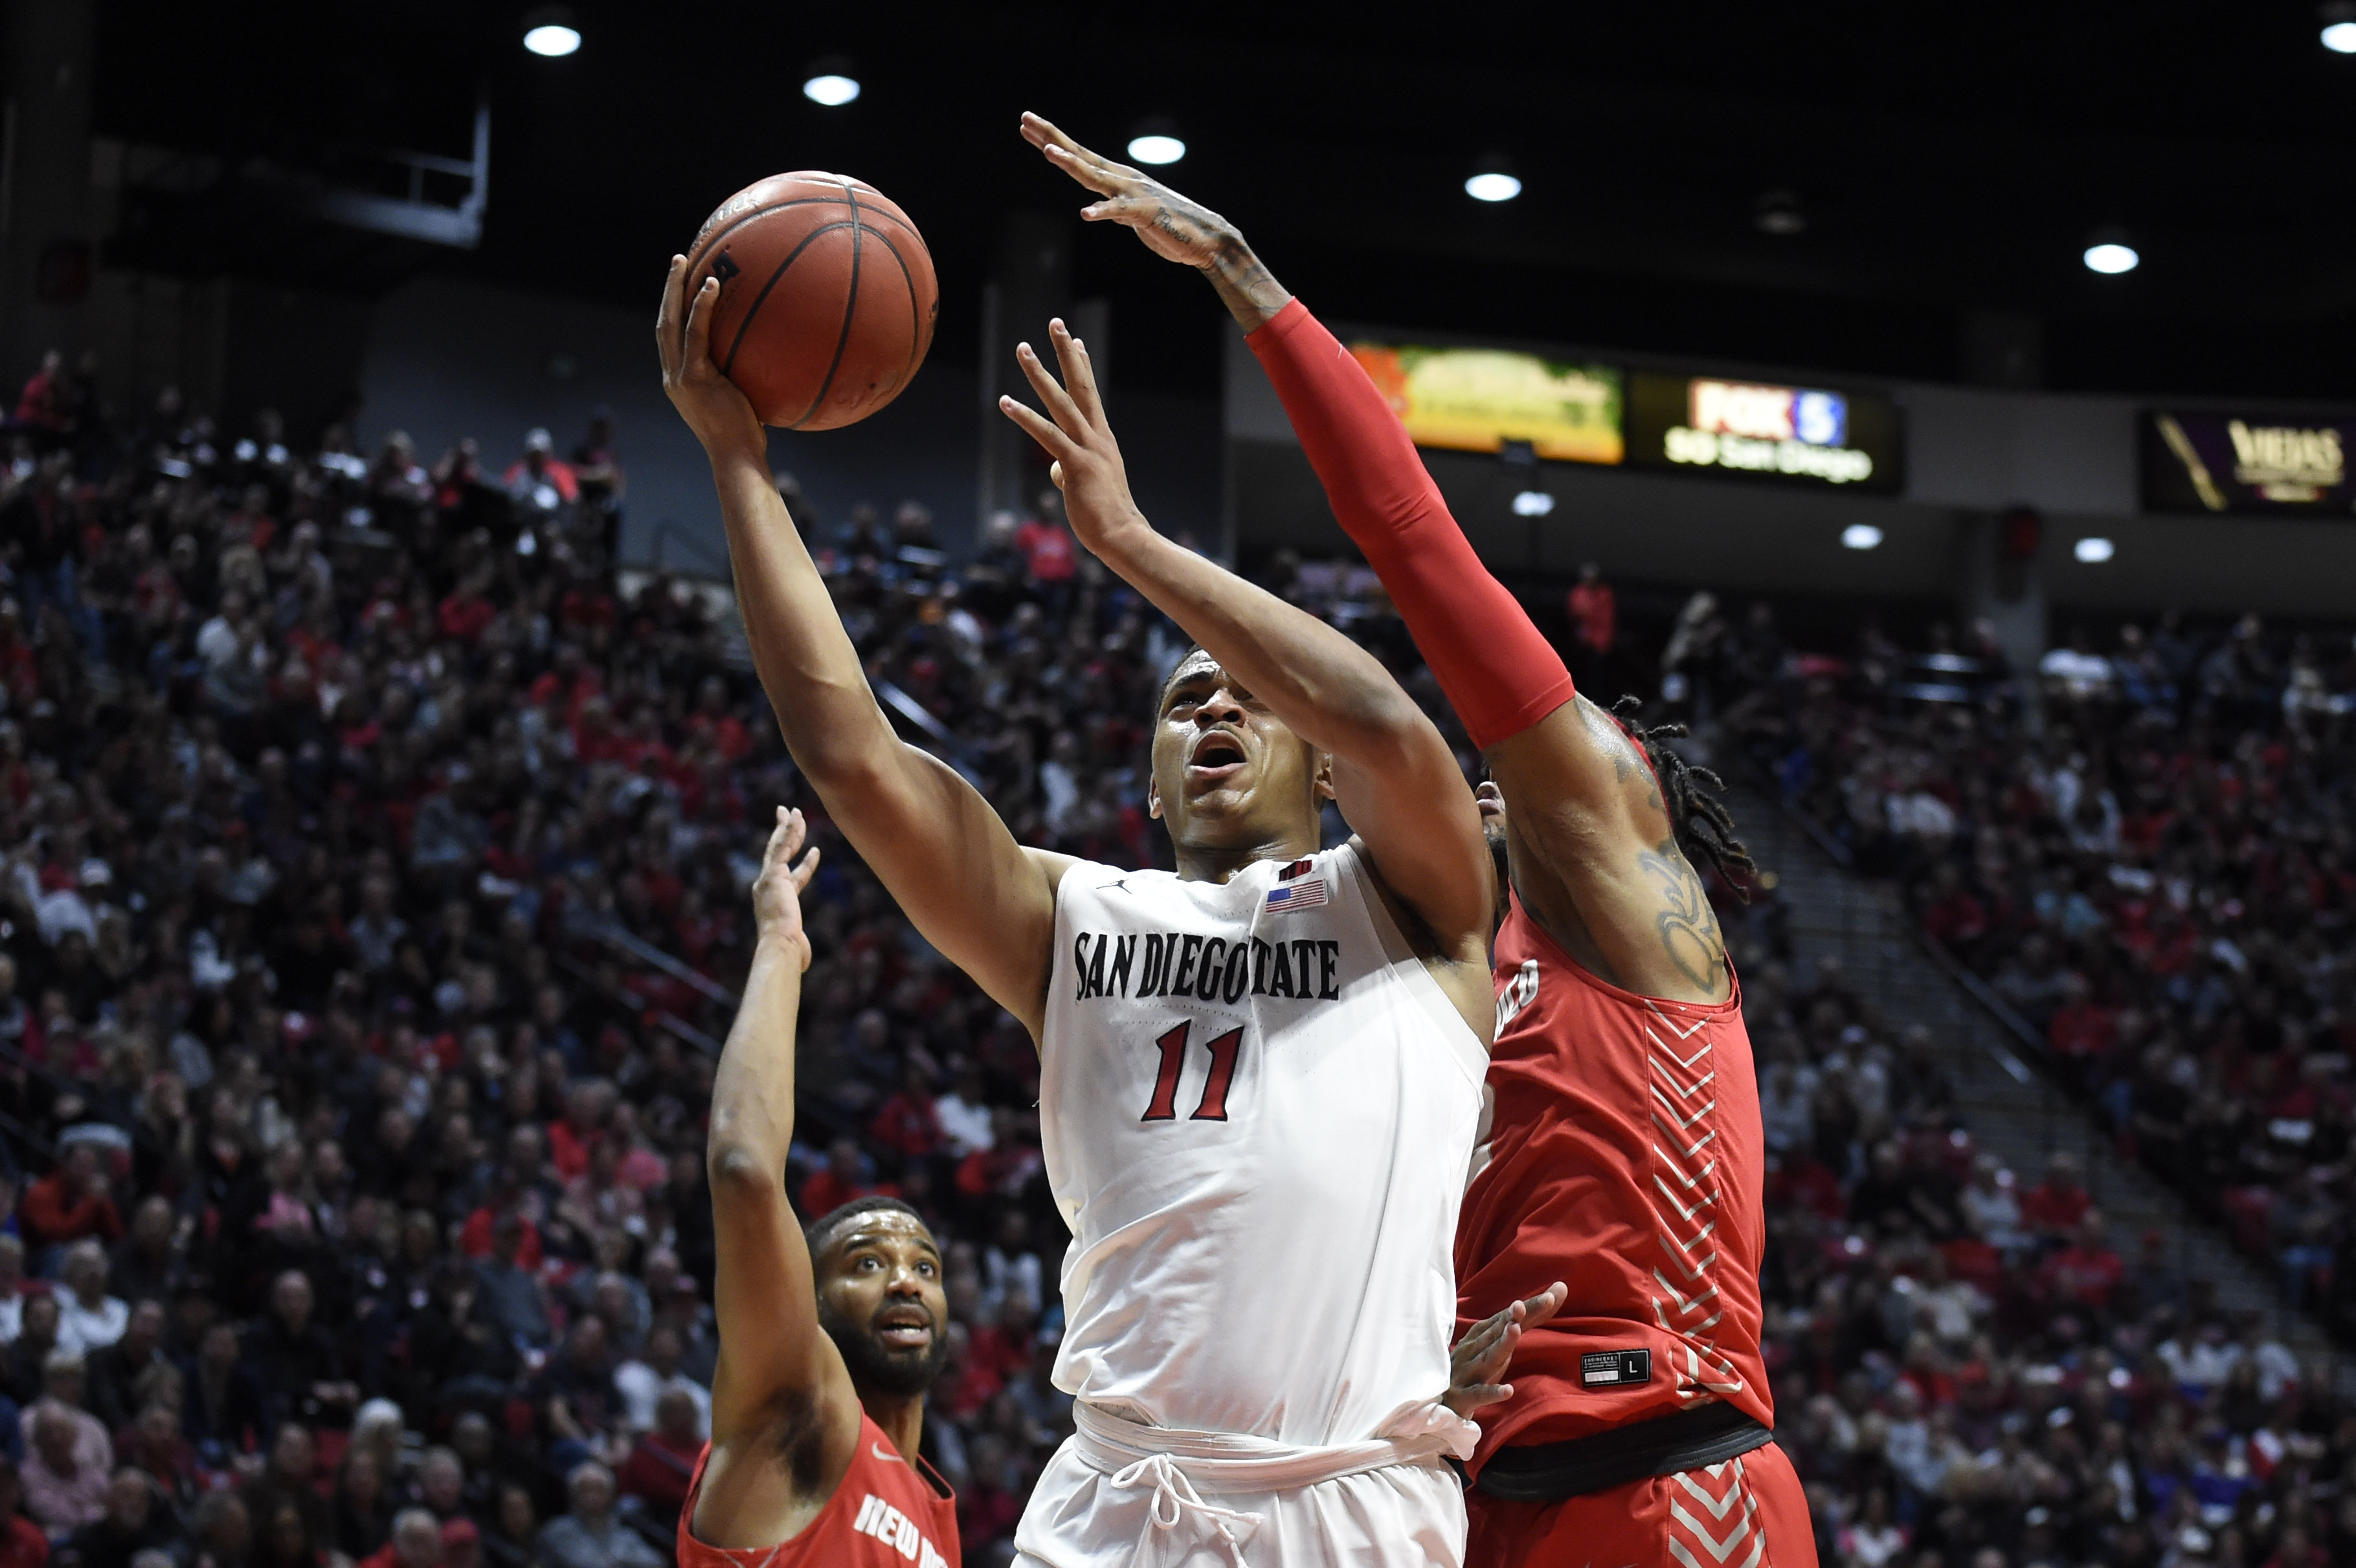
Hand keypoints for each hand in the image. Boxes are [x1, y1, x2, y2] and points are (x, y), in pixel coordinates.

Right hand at [656, 255, 765, 458]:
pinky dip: (702, 308)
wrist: (737, 457)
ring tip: (684, 261)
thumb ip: (741, 377)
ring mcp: (679, 376)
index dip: (673, 308)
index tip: (682, 284)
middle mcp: (672, 375)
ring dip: (675, 289)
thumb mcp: (741, 400)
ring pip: (670, 322)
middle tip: (678, 260)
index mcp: (680, 380)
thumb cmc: (747, 436)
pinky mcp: (693, 378)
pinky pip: (696, 334)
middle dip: (668, 290)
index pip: (671, 337)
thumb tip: (769, 357)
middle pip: (664, 322)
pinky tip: (713, 284)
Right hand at [750, 806, 822, 970]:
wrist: (779, 946)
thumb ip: (799, 949)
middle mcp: (767, 886)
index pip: (794, 876)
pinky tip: (793, 817)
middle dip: (784, 834)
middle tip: (787, 814)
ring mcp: (769, 878)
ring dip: (787, 827)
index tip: (816, 851)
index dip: (806, 864)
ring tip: (793, 809)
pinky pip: (782, 847)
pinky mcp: (774, 874)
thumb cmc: (787, 952)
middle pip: (777, 853)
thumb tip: (802, 962)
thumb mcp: (797, 948)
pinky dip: (788, 831)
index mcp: (775, 900)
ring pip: (778, 846)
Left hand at [998, 321, 1146, 560]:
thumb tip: (1058, 469)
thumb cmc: (1106, 517)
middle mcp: (1097, 437)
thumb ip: (1071, 471)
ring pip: (1061, 402)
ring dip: (1040, 373)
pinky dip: (1024, 416)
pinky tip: (1005, 401)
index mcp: (1102, 440)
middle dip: (1066, 353)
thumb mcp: (1088, 487)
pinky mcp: (1076, 465)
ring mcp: (1088, 449)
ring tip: (1023, 348)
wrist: (1123, 536)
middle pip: (1080, 385)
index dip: (1082, 366)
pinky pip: (1046, 435)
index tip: (1076, 341)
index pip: (1089, 395)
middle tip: (1056, 324)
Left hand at [1020, 112, 1237, 268]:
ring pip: (1095, 176)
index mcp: (1117, 178)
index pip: (1078, 156)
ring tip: (1047, 152)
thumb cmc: (1169, 227)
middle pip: (1079, 156)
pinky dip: (1103, 212)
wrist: (1204, 239)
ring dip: (1071, 164)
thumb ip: (1115, 207)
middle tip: (1025, 118)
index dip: (1050, 140)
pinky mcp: (1145, 214)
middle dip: (1050, 138)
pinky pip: (1120, 212)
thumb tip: (1100, 208)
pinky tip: (1086, 214)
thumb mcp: (1132, 214)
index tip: (1026, 126)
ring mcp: (1133, 194)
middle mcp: (1122, 179)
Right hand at [1444, 1281, 1566, 1416]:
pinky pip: (1480, 1394)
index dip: (1530, 1307)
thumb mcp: (1496, 1344)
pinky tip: (1508, 1390)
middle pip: (1499, 1331)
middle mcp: (1475, 1349)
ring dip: (1502, 1344)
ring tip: (1516, 1330)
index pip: (1508, 1318)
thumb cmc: (1473, 1367)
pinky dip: (1492, 1392)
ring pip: (1488, 1357)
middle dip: (1515, 1316)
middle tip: (1534, 1302)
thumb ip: (1522, 1323)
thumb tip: (1557, 1293)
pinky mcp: (1465, 1397)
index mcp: (1482, 1335)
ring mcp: (1468, 1372)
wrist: (1439, 1402)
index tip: (1553, 1294)